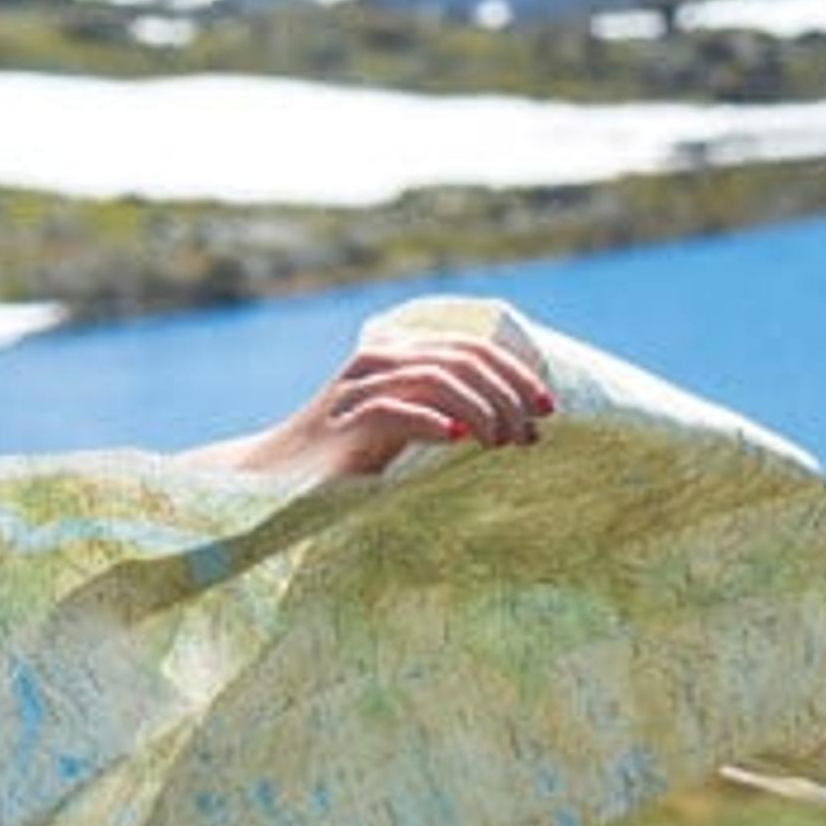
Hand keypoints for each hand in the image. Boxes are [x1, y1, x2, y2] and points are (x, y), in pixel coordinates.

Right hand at [214, 334, 555, 481]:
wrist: (277, 477)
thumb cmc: (349, 456)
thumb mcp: (407, 425)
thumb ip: (449, 410)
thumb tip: (519, 422)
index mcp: (399, 352)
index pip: (472, 348)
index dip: (516, 373)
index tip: (547, 408)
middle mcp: (380, 359)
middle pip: (463, 360)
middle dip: (507, 395)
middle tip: (530, 434)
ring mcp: (360, 386)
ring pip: (438, 379)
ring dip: (481, 411)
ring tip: (500, 444)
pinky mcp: (345, 420)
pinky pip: (396, 411)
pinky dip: (432, 422)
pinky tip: (458, 440)